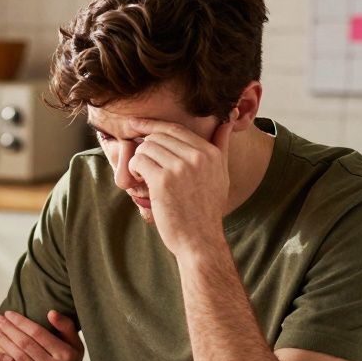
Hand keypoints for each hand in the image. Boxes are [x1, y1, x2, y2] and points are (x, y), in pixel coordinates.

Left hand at [0, 310, 82, 360]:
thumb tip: (51, 312)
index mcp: (68, 354)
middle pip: (26, 344)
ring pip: (20, 358)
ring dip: (3, 343)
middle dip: (8, 329)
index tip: (7, 313)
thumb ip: (67, 327)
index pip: (39, 333)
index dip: (21, 322)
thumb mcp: (74, 347)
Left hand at [127, 111, 237, 257]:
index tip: (136, 124)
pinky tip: (140, 181)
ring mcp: (180, 168)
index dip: (153, 125)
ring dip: (139, 160)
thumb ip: (221, 146)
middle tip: (145, 165)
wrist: (200, 240)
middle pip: (158, 136)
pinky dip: (134, 169)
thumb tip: (227, 120)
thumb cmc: (207, 209)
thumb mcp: (221, 175)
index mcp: (210, 153)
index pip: (176, 129)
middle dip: (146, 148)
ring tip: (144, 176)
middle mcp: (197, 157)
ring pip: (146, 147)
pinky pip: (139, 161)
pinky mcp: (163, 181)